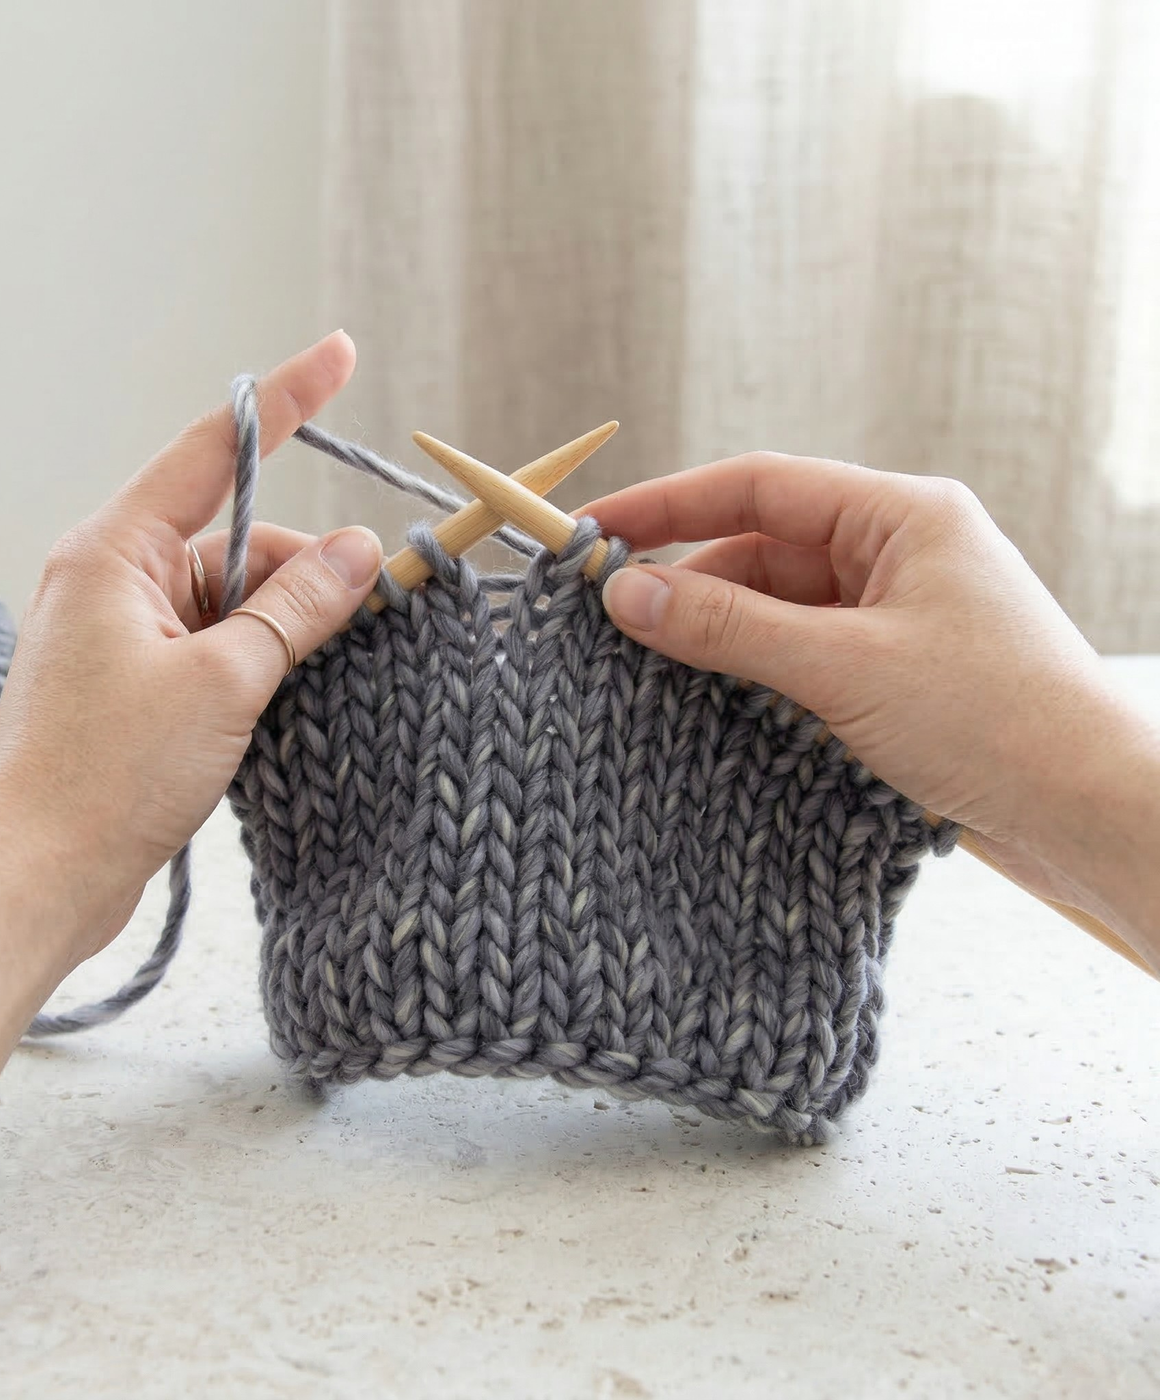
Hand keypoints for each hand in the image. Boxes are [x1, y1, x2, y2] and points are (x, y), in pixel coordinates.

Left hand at [0, 330, 382, 965]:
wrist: (36, 879)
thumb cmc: (108, 775)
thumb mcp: (224, 679)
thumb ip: (297, 607)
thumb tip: (358, 550)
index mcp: (115, 552)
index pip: (212, 452)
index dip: (285, 401)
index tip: (340, 352)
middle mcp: (113, 580)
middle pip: (236, 541)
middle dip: (304, 571)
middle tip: (373, 607)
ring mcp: (122, 635)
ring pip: (233, 600)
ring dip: (284, 629)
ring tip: (310, 684)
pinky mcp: (134, 685)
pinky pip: (215, 646)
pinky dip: (258, 662)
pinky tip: (286, 702)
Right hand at [587, 452, 1159, 956]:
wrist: (1092, 817)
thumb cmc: (996, 721)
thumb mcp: (844, 667)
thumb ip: (728, 627)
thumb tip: (623, 593)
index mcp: (902, 517)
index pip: (760, 485)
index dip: (667, 503)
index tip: (594, 530)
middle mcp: (897, 554)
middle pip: (762, 548)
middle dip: (686, 581)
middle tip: (607, 620)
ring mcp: (896, 615)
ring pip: (778, 607)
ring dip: (717, 634)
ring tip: (646, 668)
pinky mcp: (895, 672)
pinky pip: (800, 654)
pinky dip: (752, 672)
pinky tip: (706, 700)